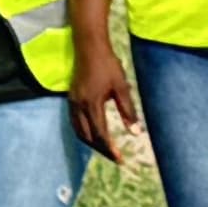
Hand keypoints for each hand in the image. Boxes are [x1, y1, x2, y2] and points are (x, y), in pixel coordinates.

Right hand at [70, 37, 139, 165]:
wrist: (89, 46)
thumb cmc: (108, 65)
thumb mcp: (122, 88)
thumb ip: (128, 112)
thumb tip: (136, 134)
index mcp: (92, 104)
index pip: (100, 135)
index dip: (110, 150)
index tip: (121, 160)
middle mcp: (79, 106)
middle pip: (88, 137)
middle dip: (101, 150)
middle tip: (116, 157)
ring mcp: (72, 102)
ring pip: (79, 132)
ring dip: (91, 143)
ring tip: (106, 149)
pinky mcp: (71, 98)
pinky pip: (75, 123)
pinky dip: (84, 133)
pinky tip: (94, 134)